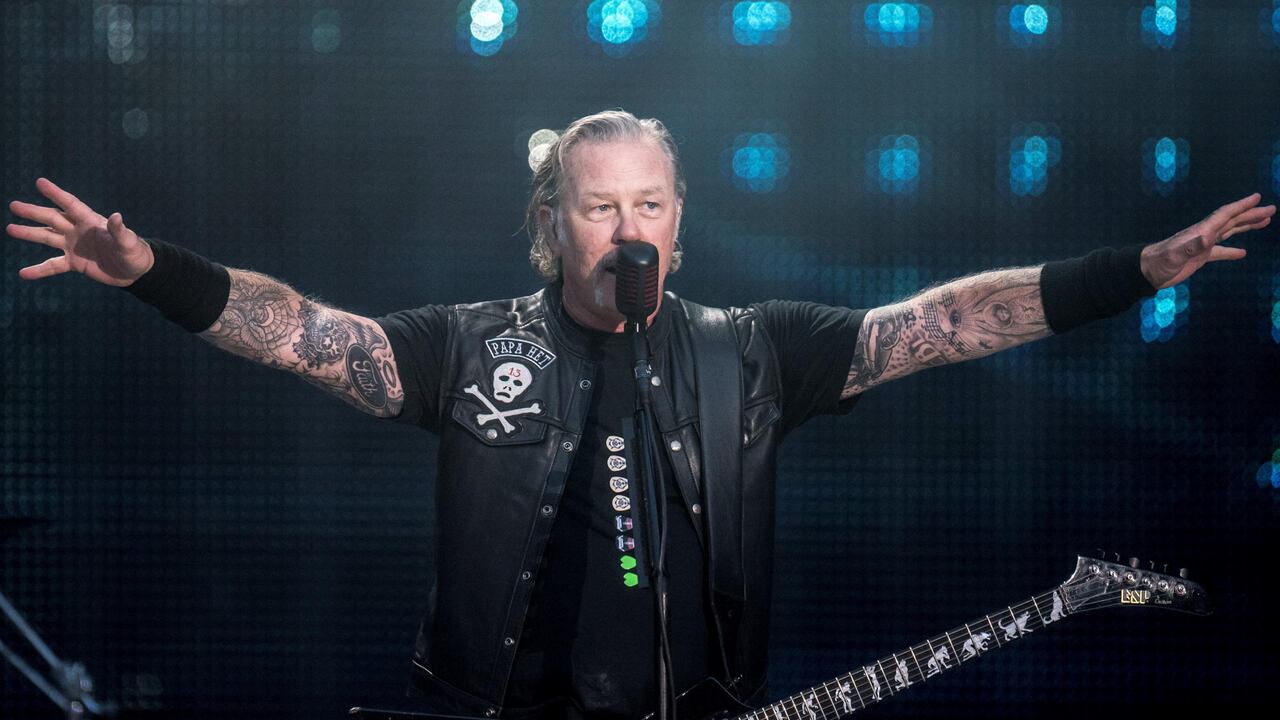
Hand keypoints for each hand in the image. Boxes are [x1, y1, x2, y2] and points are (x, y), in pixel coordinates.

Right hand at [6, 178, 153, 286]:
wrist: (136, 272)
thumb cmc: (135, 252)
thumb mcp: (129, 242)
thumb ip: (120, 231)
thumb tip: (116, 216)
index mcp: (91, 221)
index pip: (70, 204)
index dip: (56, 193)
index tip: (40, 182)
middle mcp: (78, 231)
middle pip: (52, 218)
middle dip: (33, 212)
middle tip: (13, 205)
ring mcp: (74, 246)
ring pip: (47, 238)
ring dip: (29, 234)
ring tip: (10, 228)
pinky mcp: (74, 263)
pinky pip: (53, 266)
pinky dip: (39, 270)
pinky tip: (23, 273)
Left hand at [1140, 193, 1274, 289]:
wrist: (1147, 272)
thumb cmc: (1159, 263)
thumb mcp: (1174, 255)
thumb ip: (1190, 247)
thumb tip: (1206, 238)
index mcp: (1201, 231)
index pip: (1225, 215)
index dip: (1241, 206)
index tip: (1258, 197)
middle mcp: (1204, 234)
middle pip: (1232, 221)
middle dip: (1251, 214)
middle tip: (1272, 209)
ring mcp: (1203, 245)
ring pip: (1229, 232)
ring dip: (1246, 226)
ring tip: (1265, 222)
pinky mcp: (1200, 257)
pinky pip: (1220, 251)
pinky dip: (1232, 251)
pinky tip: (1243, 252)